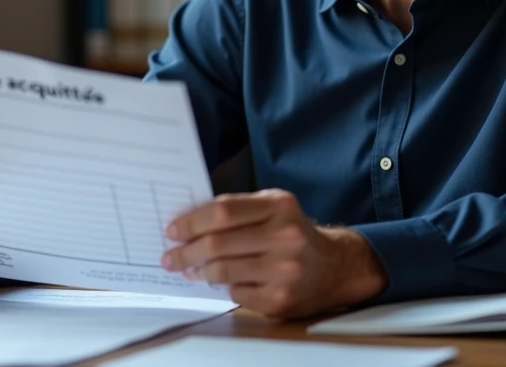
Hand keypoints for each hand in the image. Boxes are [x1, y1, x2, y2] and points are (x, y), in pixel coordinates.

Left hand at [160, 189, 386, 319]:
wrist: (335, 267)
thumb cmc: (293, 233)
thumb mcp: (274, 208)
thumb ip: (238, 210)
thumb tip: (188, 223)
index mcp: (280, 206)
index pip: (223, 211)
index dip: (192, 221)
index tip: (172, 230)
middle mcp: (285, 236)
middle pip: (218, 243)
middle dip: (187, 251)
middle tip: (170, 257)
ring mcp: (284, 270)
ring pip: (222, 271)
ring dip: (199, 272)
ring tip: (190, 270)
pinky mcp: (281, 299)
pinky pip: (236, 293)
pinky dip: (226, 288)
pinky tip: (226, 282)